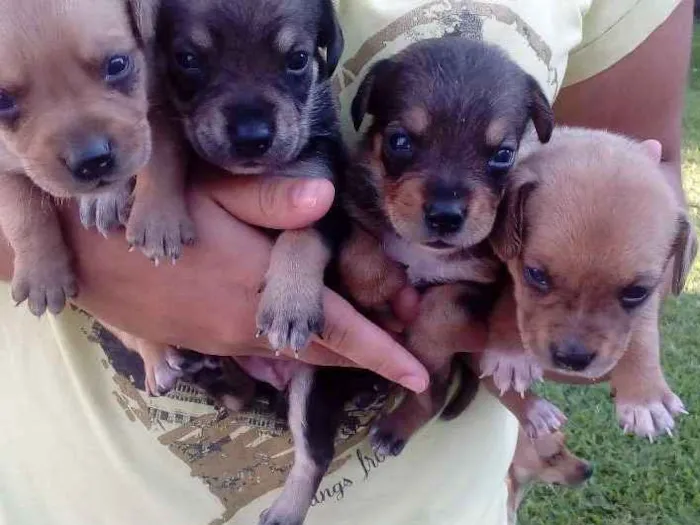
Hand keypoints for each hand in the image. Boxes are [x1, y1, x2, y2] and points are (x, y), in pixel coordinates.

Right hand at [63, 174, 428, 392]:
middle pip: (321, 350)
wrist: (78, 249)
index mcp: (262, 291)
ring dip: (326, 351)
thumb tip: (327, 196)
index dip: (383, 352)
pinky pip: (254, 354)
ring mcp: (221, 339)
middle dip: (365, 352)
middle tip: (402, 341)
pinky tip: (292, 347)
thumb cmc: (149, 213)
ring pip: (288, 354)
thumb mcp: (211, 192)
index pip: (338, 329)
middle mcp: (248, 327)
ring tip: (362, 340)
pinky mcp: (197, 341)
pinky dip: (284, 352)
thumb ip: (272, 200)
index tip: (421, 374)